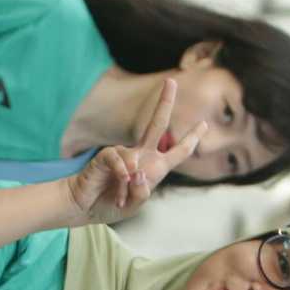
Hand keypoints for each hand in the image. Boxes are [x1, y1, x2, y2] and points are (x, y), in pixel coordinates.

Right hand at [65, 79, 206, 221]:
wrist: (85, 208)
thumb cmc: (110, 205)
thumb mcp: (134, 205)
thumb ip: (142, 192)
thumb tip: (137, 171)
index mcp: (154, 167)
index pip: (177, 151)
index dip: (191, 139)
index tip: (204, 123)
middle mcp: (140, 156)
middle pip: (156, 125)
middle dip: (164, 102)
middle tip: (171, 81)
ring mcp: (123, 154)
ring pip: (134, 162)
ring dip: (127, 187)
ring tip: (119, 200)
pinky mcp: (106, 156)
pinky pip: (119, 161)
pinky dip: (119, 177)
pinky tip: (116, 189)